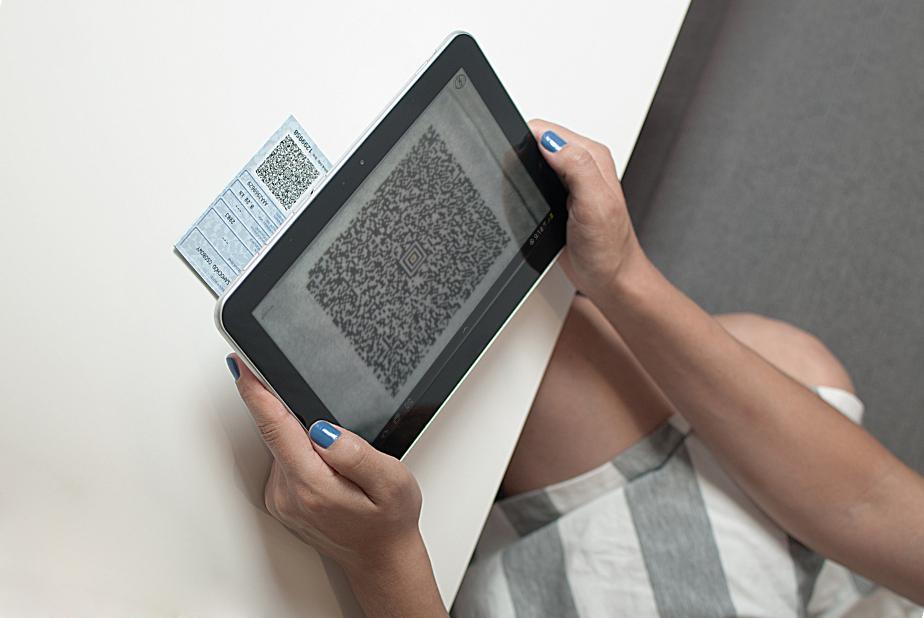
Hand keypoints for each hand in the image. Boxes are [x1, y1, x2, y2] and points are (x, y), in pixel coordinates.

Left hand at [228, 355, 445, 616]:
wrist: (381, 559)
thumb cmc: (388, 522)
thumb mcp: (391, 482)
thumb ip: (356, 455)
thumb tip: (323, 429)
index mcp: (311, 484)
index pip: (274, 426)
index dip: (257, 392)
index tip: (242, 365)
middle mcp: (288, 493)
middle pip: (275, 430)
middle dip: (287, 407)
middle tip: (322, 410)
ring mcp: (281, 497)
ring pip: (280, 444)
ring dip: (300, 432)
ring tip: (341, 455)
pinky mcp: (282, 498)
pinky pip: (284, 458)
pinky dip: (300, 449)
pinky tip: (330, 463)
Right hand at [529, 119, 645, 299]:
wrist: (610, 279)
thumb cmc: (609, 248)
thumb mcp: (595, 204)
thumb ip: (576, 167)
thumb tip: (550, 142)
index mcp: (592, 156)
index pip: (546, 130)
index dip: (525, 140)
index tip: (519, 161)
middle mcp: (580, 165)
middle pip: (536, 143)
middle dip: (521, 157)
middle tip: (523, 183)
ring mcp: (569, 182)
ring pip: (532, 163)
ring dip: (522, 175)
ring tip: (528, 196)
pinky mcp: (558, 199)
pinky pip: (533, 184)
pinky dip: (525, 191)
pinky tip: (531, 204)